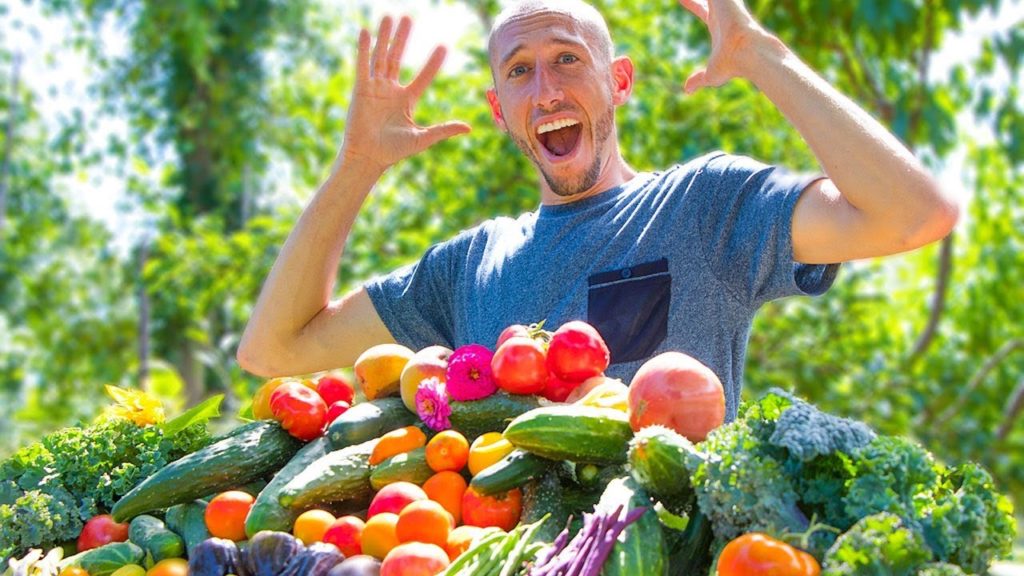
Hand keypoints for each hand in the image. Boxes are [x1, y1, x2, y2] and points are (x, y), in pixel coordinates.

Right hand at [339, 16, 470, 172]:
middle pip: (397, 58)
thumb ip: (443, 130)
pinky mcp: (361, 90)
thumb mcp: (422, 139)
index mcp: (407, 99)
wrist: (369, 157)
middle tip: (408, 18)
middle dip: (402, 38)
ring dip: (385, 37)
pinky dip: (364, 50)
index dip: (433, 63)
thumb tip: (468, 128)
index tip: (443, 47)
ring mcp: (376, 88)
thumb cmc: (394, 151)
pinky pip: (363, 66)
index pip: (423, 76)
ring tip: (389, 17)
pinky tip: (367, 33)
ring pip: (381, 57)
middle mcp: (391, 90)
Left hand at [678, 0, 765, 93]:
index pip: (702, 8)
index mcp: (717, 25)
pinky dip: (693, 0)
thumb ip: (698, 79)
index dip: (691, 3)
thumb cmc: (732, 66)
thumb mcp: (710, 75)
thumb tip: (687, 90)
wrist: (747, 55)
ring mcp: (724, 3)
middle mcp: (721, 11)